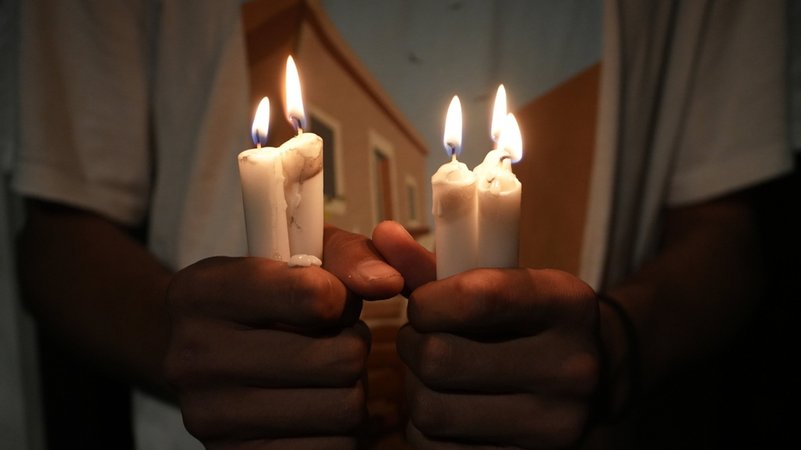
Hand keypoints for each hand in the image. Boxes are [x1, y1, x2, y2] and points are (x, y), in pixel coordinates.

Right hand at [164, 225, 402, 449]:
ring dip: (350, 388)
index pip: (313, 297)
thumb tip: (388, 281)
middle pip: (341, 359)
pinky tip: (313, 407)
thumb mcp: (296, 257)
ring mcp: (212, 418)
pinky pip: (335, 447)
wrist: (203, 361)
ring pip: (346, 407)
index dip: (341, 297)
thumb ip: (347, 256)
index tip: (330, 299)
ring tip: (323, 372)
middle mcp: (194, 358)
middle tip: (330, 339)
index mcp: (201, 294)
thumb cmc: (264, 298)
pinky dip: (338, 429)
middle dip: (351, 345)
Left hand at [373, 221, 599, 448]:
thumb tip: (382, 235)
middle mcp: (572, 366)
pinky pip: (437, 449)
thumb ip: (435, 263)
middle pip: (440, 359)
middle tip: (422, 339)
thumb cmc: (527, 321)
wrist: (595, 379)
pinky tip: (448, 407)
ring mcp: (555, 425)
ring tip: (434, 374)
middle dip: (414, 344)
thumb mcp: (498, 283)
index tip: (424, 303)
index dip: (428, 300)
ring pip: (431, 409)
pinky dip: (427, 429)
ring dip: (415, 389)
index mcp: (567, 304)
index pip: (477, 297)